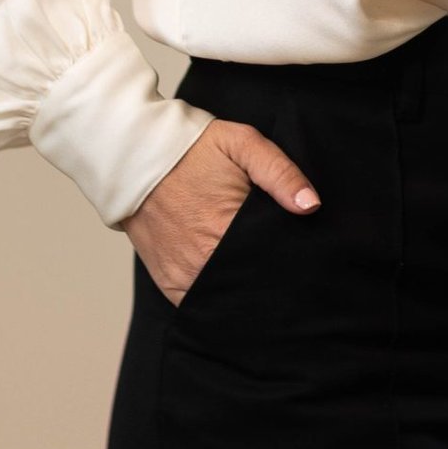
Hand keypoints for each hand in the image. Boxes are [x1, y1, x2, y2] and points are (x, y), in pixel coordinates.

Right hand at [121, 119, 321, 306]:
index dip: (292, 259)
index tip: (302, 255)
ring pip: (228, 298)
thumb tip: (311, 205)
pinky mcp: (170, 284)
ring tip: (260, 275)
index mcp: (228, 228)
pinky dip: (218, 297)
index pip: (275, 261)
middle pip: (253, 284)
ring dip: (245, 291)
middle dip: (271, 278)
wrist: (136, 156)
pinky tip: (232, 283)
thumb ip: (280, 173)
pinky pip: (202, 304)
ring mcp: (186, 275)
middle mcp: (206, 260)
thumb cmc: (194, 148)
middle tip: (287, 267)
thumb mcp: (243, 144)